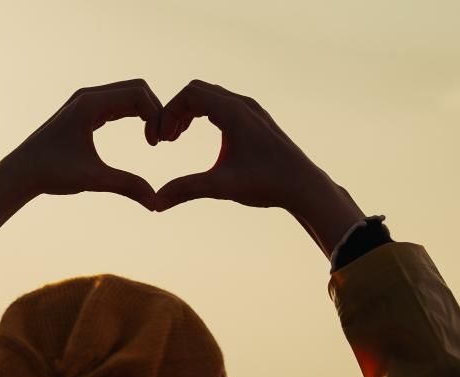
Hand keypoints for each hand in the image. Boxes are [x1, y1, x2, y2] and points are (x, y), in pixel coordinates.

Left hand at [0, 79, 162, 247]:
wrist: (21, 172)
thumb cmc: (52, 173)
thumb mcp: (93, 179)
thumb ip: (127, 186)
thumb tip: (157, 203)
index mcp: (89, 104)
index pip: (138, 94)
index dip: (156, 115)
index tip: (158, 144)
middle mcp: (88, 96)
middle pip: (137, 89)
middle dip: (156, 111)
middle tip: (162, 141)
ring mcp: (87, 101)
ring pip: (130, 94)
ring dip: (148, 113)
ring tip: (154, 140)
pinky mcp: (86, 110)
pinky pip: (120, 103)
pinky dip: (136, 115)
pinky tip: (144, 137)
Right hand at [153, 80, 365, 256]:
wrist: (304, 186)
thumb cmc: (267, 183)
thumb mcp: (221, 186)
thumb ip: (186, 189)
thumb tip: (155, 203)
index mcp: (234, 112)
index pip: (190, 93)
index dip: (169, 112)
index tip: (163, 139)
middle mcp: (243, 105)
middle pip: (198, 91)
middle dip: (177, 111)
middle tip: (167, 138)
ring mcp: (251, 110)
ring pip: (211, 97)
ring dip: (191, 112)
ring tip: (177, 137)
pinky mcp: (256, 119)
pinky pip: (223, 105)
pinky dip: (206, 114)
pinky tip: (201, 137)